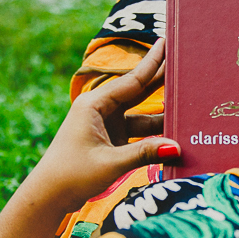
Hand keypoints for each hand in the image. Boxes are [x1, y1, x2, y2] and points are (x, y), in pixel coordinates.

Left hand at [26, 39, 179, 211]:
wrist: (48, 196)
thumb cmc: (72, 175)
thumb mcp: (111, 163)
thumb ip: (145, 153)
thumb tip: (176, 147)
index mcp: (95, 104)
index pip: (133, 80)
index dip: (154, 62)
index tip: (168, 42)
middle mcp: (101, 110)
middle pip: (139, 92)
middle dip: (162, 80)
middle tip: (185, 64)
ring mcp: (106, 125)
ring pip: (142, 115)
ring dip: (164, 115)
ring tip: (190, 105)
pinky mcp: (110, 141)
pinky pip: (139, 133)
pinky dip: (155, 135)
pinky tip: (175, 134)